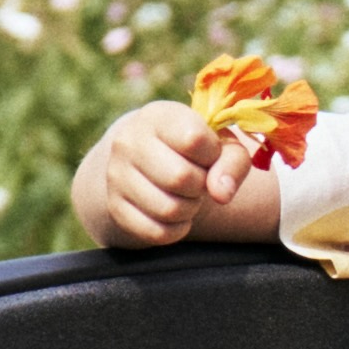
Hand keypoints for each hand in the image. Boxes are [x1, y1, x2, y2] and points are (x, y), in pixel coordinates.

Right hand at [75, 105, 245, 247]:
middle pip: (180, 177)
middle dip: (201, 186)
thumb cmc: (192, 150)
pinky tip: (176, 215)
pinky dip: (176, 230)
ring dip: (190, 209)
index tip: (208, 155)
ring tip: (187, 196)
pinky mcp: (115, 208)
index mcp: (157, 116)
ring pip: (168, 209)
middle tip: (199, 181)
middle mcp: (129, 142)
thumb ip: (232, 162)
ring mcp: (116, 176)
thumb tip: (222, 193)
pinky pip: (157, 232)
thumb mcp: (219, 145)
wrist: (146, 163)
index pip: (193, 139)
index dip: (212, 154)